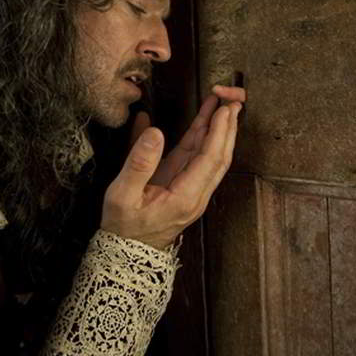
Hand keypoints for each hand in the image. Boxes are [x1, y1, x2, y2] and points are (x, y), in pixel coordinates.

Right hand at [101, 86, 245, 248]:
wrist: (127, 255)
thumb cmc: (123, 227)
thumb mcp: (122, 195)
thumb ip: (139, 163)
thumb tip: (154, 131)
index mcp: (185, 198)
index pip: (209, 159)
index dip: (218, 132)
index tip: (224, 109)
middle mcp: (196, 195)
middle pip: (219, 157)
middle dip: (227, 127)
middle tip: (232, 101)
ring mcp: (193, 192)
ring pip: (212, 157)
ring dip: (218, 131)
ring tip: (222, 105)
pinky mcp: (184, 187)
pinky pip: (197, 159)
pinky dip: (202, 138)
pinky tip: (201, 119)